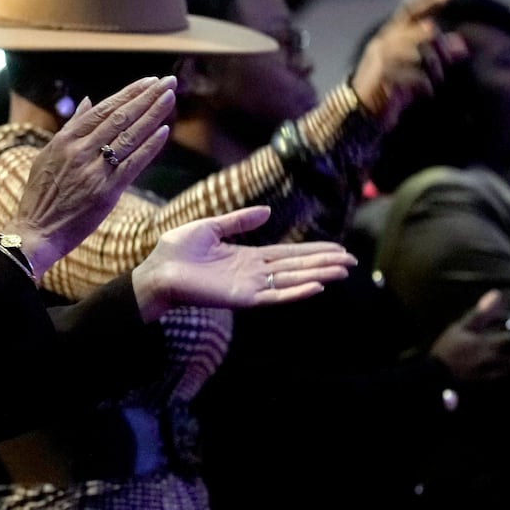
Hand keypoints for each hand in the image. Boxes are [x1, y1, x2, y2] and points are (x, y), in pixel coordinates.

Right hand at [2, 75, 176, 276]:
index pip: (103, 109)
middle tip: (167, 81)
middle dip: (146, 97)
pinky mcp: (106, 192)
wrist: (37, 231)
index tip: (148, 81)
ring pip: (129, 136)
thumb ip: (70, 128)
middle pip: (120, 118)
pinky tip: (163, 131)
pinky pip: (132, 164)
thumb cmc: (40, 195)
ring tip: (170, 98)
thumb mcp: (47, 155)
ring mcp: (94, 171)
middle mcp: (80, 151)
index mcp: (65, 140)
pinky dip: (149, 147)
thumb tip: (88, 101)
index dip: (128, 93)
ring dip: (153, 115)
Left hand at [131, 205, 353, 321]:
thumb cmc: (176, 251)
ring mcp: (250, 286)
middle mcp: (254, 273)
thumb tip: (268, 211)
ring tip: (342, 271)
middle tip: (352, 261)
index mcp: (248, 257)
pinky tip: (316, 287)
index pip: (289, 254)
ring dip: (317, 276)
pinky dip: (295, 293)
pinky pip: (274, 296)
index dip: (313, 251)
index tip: (338, 248)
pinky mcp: (242, 298)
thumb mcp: (211, 227)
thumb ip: (239, 221)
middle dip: (324, 263)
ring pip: (291, 281)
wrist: (156, 270)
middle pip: (297, 267)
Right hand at [350, 0, 466, 126]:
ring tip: (433, 82)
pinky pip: (413, 75)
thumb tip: (461, 44)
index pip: (410, 9)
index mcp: (391, 33)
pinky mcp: (381, 76)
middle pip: (424, 32)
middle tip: (446, 64)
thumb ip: (437, 53)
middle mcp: (384, 40)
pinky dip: (424, 85)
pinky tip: (423, 93)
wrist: (360, 111)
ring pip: (421, 53)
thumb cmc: (392, 86)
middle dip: (441, 49)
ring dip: (434, 70)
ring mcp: (380, 57)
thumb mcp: (417, 68)